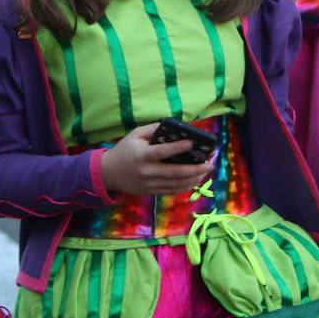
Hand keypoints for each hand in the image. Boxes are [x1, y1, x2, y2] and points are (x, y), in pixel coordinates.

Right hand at [100, 122, 214, 196]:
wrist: (109, 173)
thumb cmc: (124, 150)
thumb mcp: (135, 135)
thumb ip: (153, 129)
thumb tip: (173, 125)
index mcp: (143, 155)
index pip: (163, 151)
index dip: (178, 147)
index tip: (193, 142)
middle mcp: (148, 171)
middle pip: (176, 172)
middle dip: (195, 169)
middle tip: (209, 163)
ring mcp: (150, 184)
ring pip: (176, 184)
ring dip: (194, 178)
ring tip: (206, 171)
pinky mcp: (151, 192)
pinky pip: (172, 191)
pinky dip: (185, 187)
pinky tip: (195, 180)